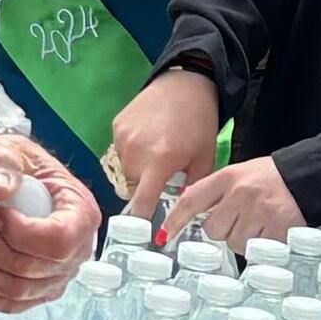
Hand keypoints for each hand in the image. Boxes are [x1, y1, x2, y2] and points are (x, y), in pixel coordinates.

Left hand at [0, 133, 102, 311]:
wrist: (1, 183)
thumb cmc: (12, 165)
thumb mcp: (8, 149)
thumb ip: (3, 164)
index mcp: (80, 214)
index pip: (58, 240)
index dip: (22, 234)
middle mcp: (75, 252)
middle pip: (30, 267)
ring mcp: (55, 277)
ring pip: (14, 289)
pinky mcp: (33, 292)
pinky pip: (7, 304)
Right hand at [105, 68, 218, 223]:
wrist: (186, 83)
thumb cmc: (200, 123)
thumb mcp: (204, 159)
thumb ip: (191, 189)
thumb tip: (181, 212)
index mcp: (159, 162)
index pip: (141, 202)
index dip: (140, 221)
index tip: (140, 235)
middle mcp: (135, 152)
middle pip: (133, 186)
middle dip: (146, 187)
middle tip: (164, 173)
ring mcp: (122, 137)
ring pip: (125, 169)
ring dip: (138, 169)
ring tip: (157, 151)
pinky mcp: (116, 125)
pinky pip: (120, 150)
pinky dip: (132, 151)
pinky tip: (149, 137)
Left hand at [168, 151, 306, 248]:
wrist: (306, 178)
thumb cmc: (270, 179)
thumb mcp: (239, 175)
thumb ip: (216, 192)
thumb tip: (190, 213)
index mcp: (228, 177)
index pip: (192, 199)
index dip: (175, 219)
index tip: (164, 235)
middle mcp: (241, 194)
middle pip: (213, 229)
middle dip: (223, 230)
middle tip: (239, 220)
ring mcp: (259, 212)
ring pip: (234, 243)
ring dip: (243, 239)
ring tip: (257, 223)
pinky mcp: (277, 229)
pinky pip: (256, 250)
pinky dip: (260, 246)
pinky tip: (269, 230)